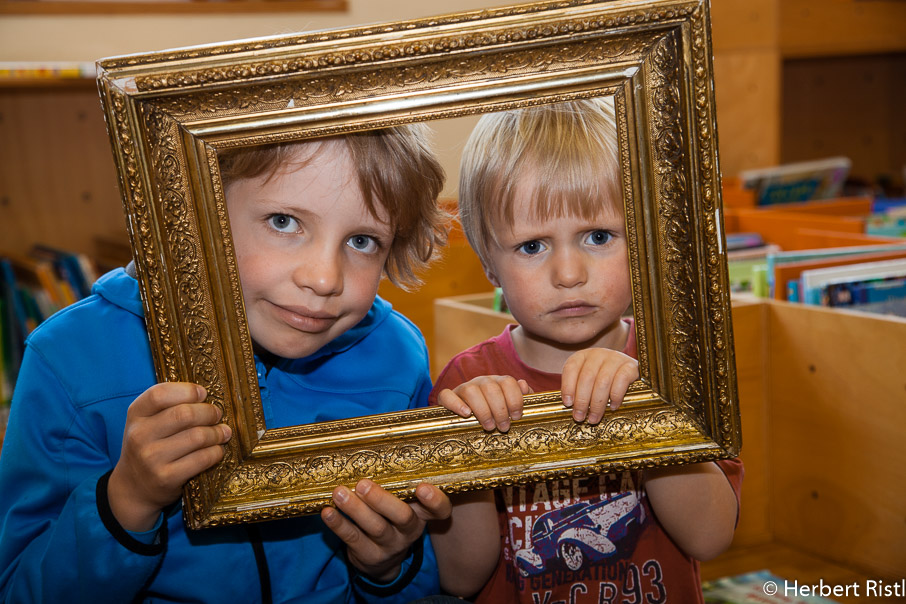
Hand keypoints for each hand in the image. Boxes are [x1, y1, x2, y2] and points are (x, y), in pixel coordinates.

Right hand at [108, 382, 230, 531]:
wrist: (134, 487)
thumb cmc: (148, 446)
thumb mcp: (147, 421)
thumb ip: (169, 405)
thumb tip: (204, 394)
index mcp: (136, 414)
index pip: (160, 394)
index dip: (187, 391)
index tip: (203, 393)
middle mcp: (139, 435)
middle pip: (184, 414)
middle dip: (209, 412)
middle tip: (217, 414)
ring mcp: (151, 458)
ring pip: (197, 436)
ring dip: (217, 433)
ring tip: (223, 432)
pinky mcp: (166, 478)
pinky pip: (202, 459)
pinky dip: (216, 452)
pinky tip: (217, 450)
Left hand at [322, 479, 451, 582]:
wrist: (380, 561)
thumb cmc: (391, 517)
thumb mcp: (402, 504)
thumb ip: (397, 484)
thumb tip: (375, 444)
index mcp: (422, 514)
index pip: (440, 510)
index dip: (435, 501)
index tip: (423, 487)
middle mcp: (410, 530)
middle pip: (402, 517)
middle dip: (382, 500)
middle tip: (363, 484)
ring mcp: (390, 545)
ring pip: (375, 528)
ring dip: (355, 509)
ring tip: (339, 492)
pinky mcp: (368, 555)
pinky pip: (353, 539)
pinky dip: (339, 524)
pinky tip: (328, 511)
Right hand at [437, 375, 532, 431]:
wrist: (467, 416)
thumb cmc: (495, 413)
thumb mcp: (510, 406)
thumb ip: (521, 397)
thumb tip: (523, 386)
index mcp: (497, 382)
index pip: (508, 381)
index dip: (514, 399)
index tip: (517, 417)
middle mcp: (481, 381)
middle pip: (491, 388)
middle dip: (500, 410)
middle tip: (504, 427)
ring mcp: (463, 388)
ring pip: (471, 391)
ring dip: (482, 411)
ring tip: (489, 427)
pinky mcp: (447, 398)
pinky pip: (446, 395)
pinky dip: (456, 404)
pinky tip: (466, 414)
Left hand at [561, 348, 638, 423]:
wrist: (629, 369)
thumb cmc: (602, 378)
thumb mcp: (587, 379)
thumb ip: (577, 389)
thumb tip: (571, 407)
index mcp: (582, 356)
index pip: (571, 368)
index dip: (568, 386)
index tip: (568, 404)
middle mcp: (598, 354)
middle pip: (587, 377)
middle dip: (582, 400)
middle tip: (580, 417)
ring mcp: (615, 358)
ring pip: (603, 381)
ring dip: (597, 403)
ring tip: (594, 418)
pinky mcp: (630, 366)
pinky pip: (621, 380)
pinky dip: (616, 396)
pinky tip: (613, 407)